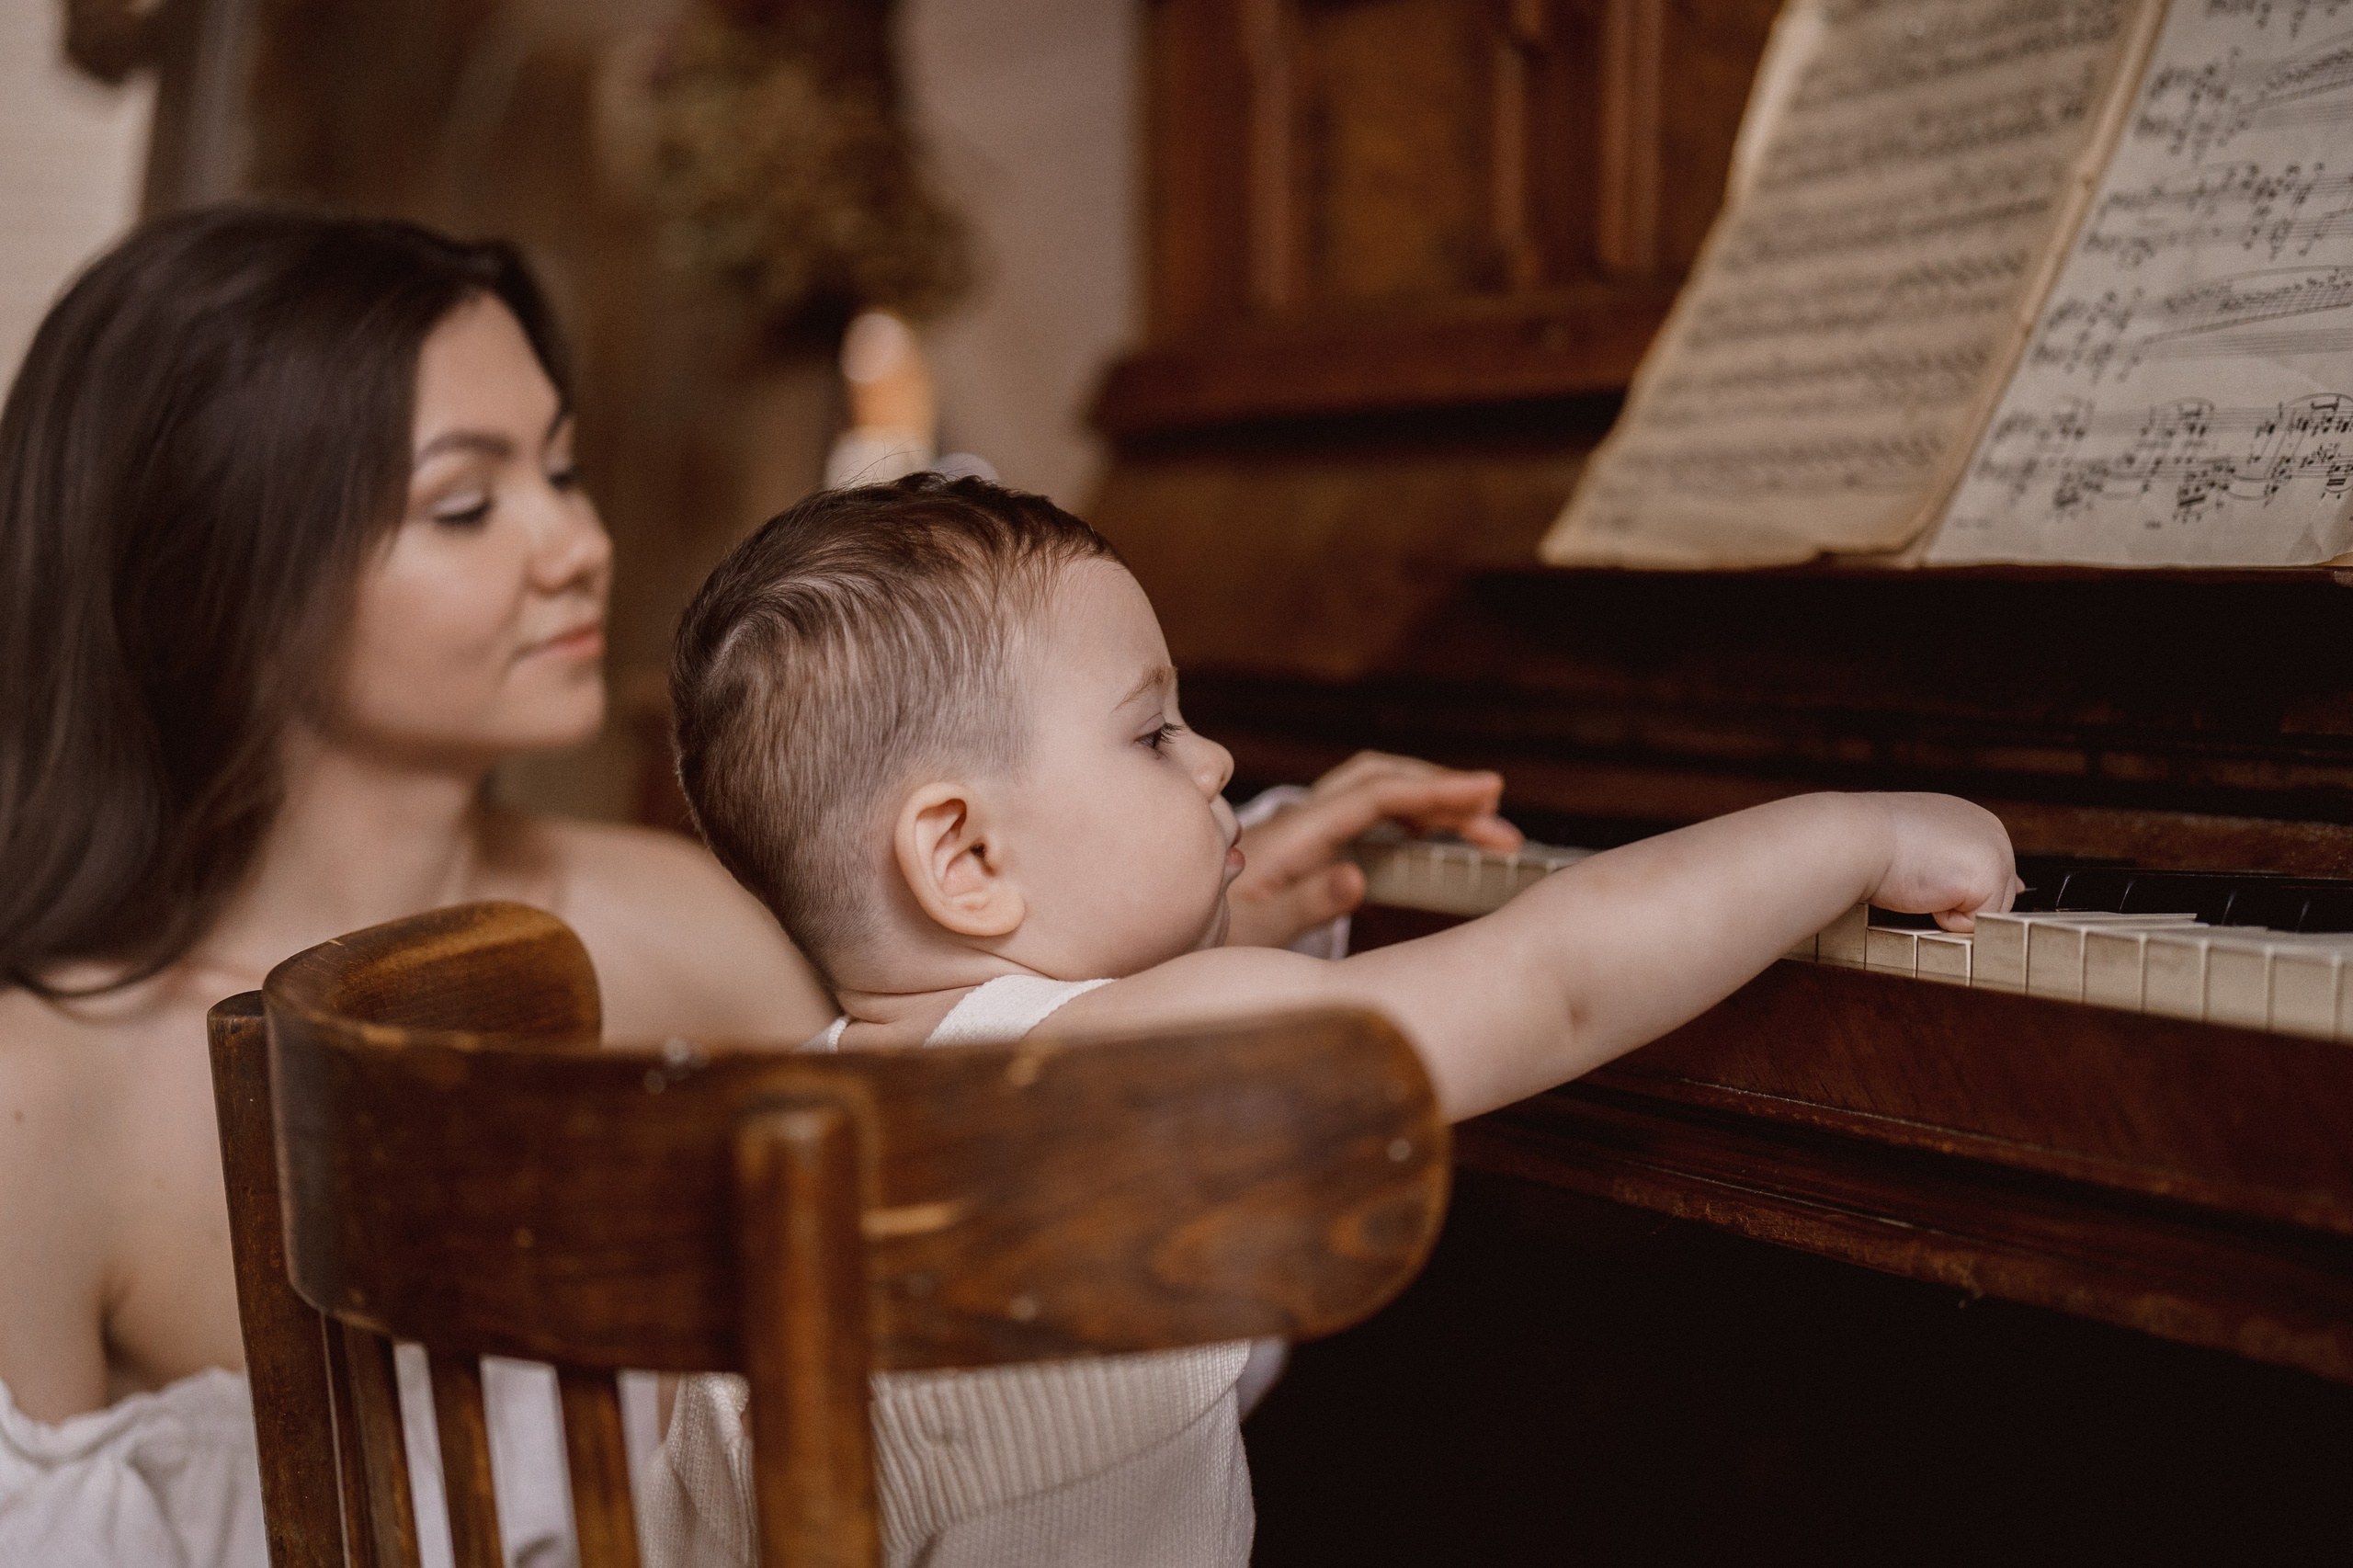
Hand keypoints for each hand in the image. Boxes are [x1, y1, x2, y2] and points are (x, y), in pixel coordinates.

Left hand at [1225, 752, 1521, 948]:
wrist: (1160, 934)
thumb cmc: (1203, 935)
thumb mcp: (1253, 931)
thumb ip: (1304, 902)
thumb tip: (1356, 879)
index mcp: (1294, 835)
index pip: (1377, 796)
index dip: (1436, 791)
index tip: (1488, 790)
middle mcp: (1299, 822)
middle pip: (1383, 782)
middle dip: (1444, 792)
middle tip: (1500, 820)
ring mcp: (1301, 831)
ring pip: (1377, 796)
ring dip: (1431, 806)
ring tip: (1485, 833)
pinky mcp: (1303, 848)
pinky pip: (1365, 819)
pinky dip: (1407, 820)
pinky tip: (1432, 841)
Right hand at [1864, 793, 2020, 931]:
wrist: (1854, 838)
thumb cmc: (1874, 842)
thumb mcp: (1925, 846)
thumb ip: (1961, 861)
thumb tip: (2014, 886)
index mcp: (1975, 821)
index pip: (1987, 872)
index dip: (1957, 889)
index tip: (1925, 875)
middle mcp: (1992, 831)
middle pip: (1992, 895)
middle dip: (1954, 899)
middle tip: (1917, 874)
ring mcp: (1995, 852)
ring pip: (1987, 911)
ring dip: (1950, 909)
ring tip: (1919, 879)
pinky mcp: (1988, 876)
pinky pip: (1975, 924)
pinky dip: (1946, 918)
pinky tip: (1923, 890)